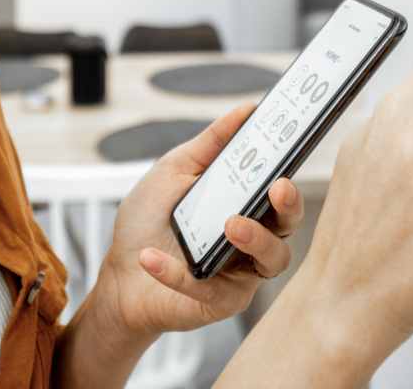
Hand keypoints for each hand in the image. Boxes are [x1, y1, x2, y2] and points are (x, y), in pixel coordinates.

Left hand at [95, 104, 304, 338]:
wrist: (121, 271)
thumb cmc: (150, 218)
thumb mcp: (175, 170)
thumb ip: (210, 143)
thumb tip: (245, 111)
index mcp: (245, 201)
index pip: (278, 186)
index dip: (289, 168)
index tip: (291, 147)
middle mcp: (252, 235)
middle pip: (289, 223)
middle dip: (290, 205)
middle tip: (278, 188)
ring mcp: (241, 270)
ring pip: (273, 259)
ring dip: (255, 239)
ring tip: (229, 224)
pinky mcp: (222, 300)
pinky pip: (215, 289)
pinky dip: (180, 273)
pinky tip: (152, 258)